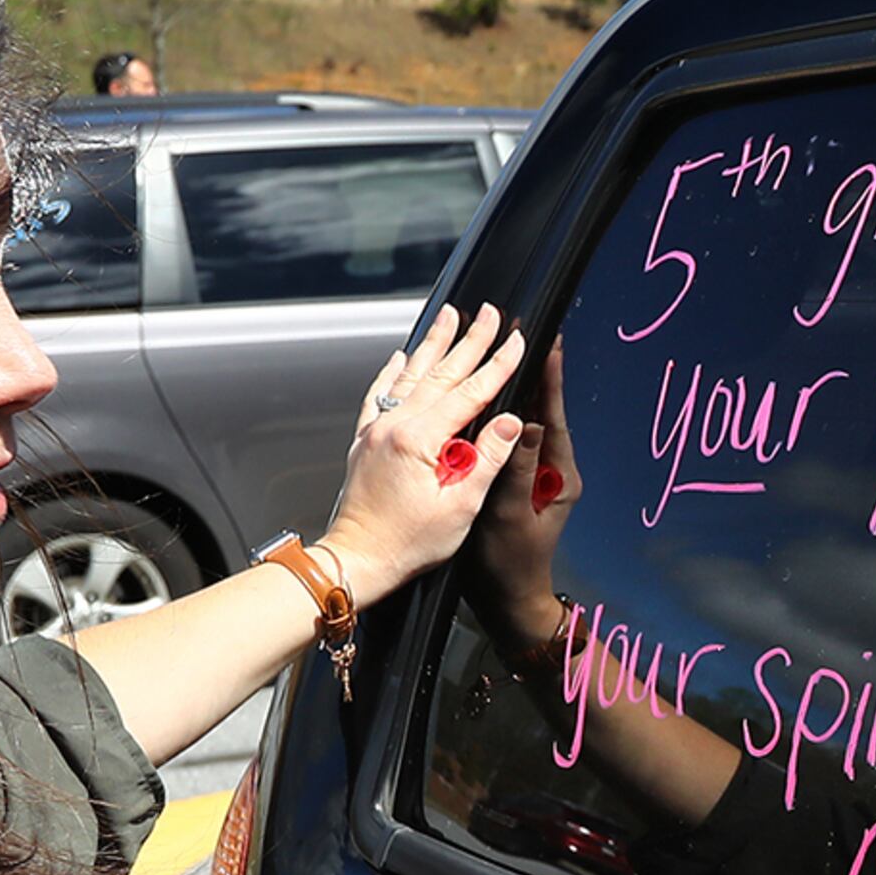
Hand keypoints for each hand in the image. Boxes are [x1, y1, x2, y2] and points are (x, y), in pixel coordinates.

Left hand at [323, 304, 533, 604]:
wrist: (357, 560)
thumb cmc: (407, 544)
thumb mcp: (460, 507)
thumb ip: (486, 459)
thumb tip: (509, 422)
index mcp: (419, 440)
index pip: (470, 393)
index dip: (498, 366)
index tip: (518, 342)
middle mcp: (393, 426)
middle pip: (441, 373)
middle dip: (469, 340)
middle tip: (491, 314)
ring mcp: (376, 431)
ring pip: (410, 374)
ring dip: (434, 344)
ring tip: (449, 316)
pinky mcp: (365, 441)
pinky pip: (379, 394)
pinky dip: (392, 371)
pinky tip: (401, 356)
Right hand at [470, 341, 583, 640]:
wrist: (505, 602)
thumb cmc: (509, 566)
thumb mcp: (511, 516)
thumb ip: (520, 470)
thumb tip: (529, 423)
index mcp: (560, 477)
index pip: (556, 416)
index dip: (550, 378)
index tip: (548, 341)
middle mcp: (552, 472)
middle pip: (543, 412)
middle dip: (532, 374)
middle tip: (521, 334)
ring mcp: (535, 477)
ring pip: (526, 425)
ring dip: (516, 393)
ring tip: (502, 355)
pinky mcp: (518, 483)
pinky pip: (511, 443)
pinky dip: (500, 420)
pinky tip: (483, 401)